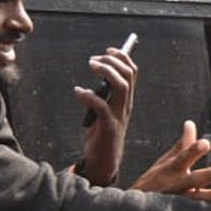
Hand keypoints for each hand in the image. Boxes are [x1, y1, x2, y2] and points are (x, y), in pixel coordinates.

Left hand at [76, 46, 137, 185]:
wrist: (104, 161)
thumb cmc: (101, 135)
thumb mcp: (102, 111)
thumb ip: (100, 97)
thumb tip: (89, 84)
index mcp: (126, 100)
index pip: (132, 73)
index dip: (122, 57)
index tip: (108, 49)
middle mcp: (126, 106)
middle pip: (128, 75)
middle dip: (112, 61)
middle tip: (93, 60)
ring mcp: (120, 116)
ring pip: (121, 86)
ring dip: (106, 71)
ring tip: (91, 66)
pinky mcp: (109, 127)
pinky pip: (102, 106)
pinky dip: (88, 95)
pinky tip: (78, 92)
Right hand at [131, 121, 210, 204]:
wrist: (136, 210)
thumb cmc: (155, 181)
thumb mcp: (166, 162)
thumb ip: (182, 145)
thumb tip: (190, 123)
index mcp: (170, 169)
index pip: (182, 158)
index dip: (193, 150)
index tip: (205, 143)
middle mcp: (174, 185)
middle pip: (192, 180)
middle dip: (209, 175)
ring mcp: (177, 202)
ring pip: (196, 200)